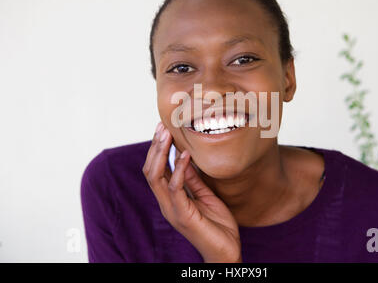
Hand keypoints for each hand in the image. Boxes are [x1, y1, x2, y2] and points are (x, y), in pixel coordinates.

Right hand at [142, 122, 241, 262]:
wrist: (226, 253)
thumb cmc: (217, 225)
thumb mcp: (205, 195)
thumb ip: (192, 179)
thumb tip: (184, 157)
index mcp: (171, 198)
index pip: (156, 170)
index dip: (157, 149)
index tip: (163, 128)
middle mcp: (166, 203)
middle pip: (150, 170)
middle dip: (155, 147)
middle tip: (162, 126)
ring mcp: (172, 210)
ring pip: (156, 177)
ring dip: (160, 154)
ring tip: (168, 135)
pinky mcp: (182, 215)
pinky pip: (175, 188)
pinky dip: (178, 169)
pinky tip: (185, 155)